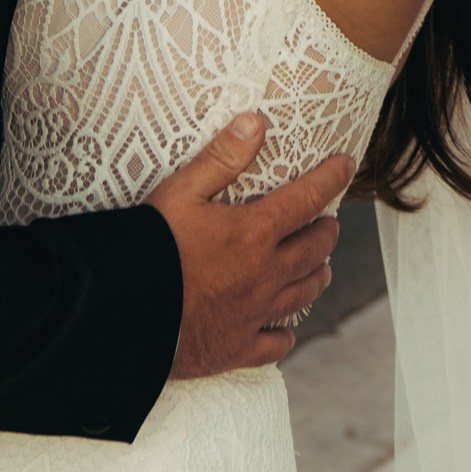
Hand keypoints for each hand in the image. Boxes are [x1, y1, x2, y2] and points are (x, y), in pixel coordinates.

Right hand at [149, 115, 352, 377]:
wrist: (124, 313)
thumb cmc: (149, 248)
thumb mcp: (181, 191)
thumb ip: (221, 158)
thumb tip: (256, 123)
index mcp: (254, 232)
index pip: (307, 199)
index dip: (331, 178)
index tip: (346, 166)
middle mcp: (265, 274)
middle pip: (314, 250)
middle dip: (327, 232)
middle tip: (330, 222)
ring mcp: (254, 314)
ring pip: (303, 295)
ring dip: (317, 277)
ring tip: (321, 269)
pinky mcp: (237, 349)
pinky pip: (275, 346)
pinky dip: (284, 336)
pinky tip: (284, 331)